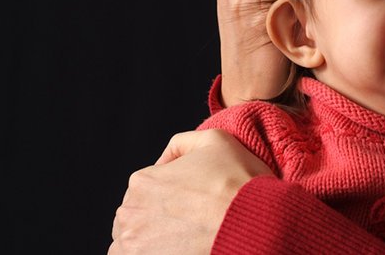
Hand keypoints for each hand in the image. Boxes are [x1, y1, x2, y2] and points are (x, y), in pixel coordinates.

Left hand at [109, 129, 272, 254]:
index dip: (172, 191)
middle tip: (193, 220)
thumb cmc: (239, 182)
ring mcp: (133, 245)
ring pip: (135, 242)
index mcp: (143, 181)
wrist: (255, 222)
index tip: (194, 200)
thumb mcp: (216, 140)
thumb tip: (166, 160)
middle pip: (138, 215)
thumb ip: (183, 143)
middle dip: (159, 217)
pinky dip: (154, 254)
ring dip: (153, 240)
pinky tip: (180, 249)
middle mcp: (130, 213)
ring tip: (187, 237)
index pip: (147, 187)